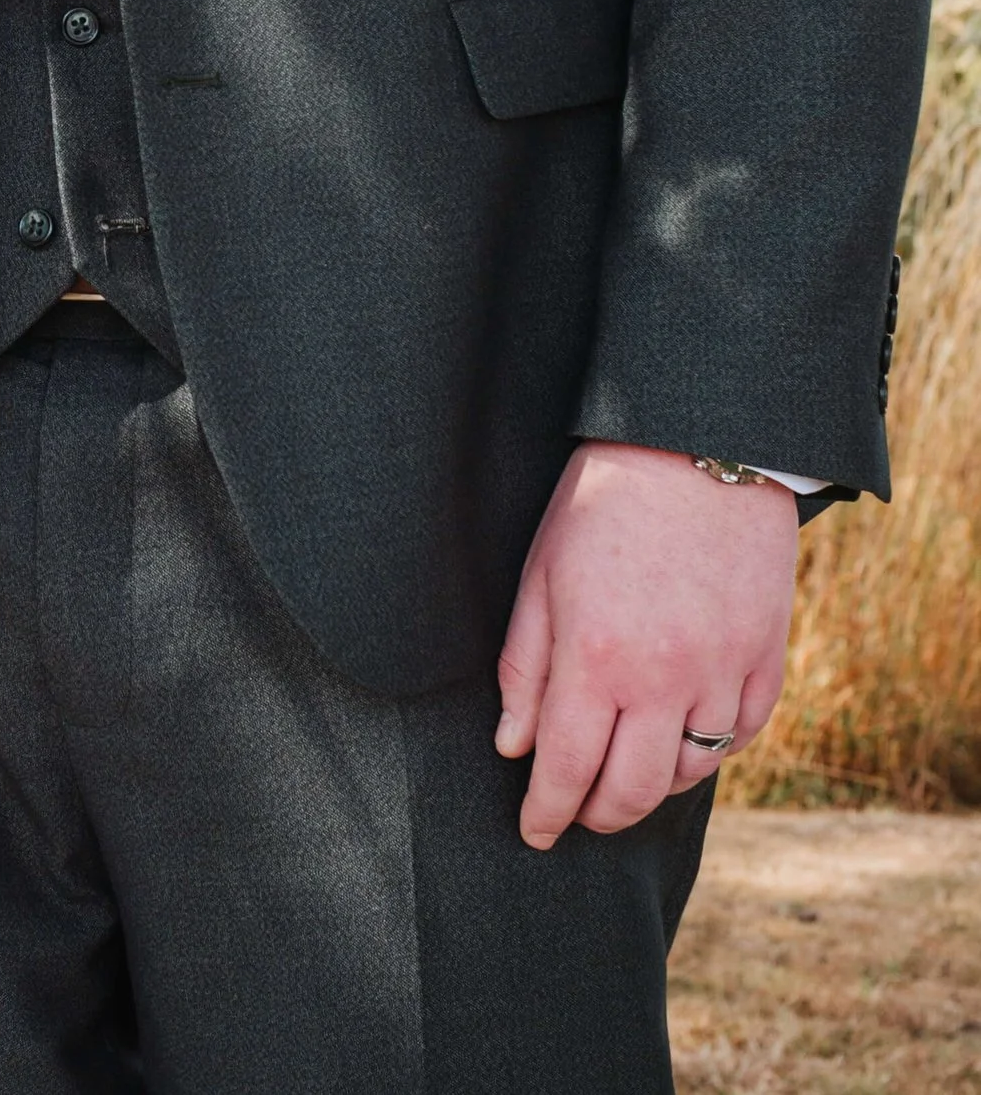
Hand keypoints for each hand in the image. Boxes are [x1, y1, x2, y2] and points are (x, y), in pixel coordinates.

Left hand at [495, 441, 797, 848]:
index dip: (547, 812)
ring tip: (624, 778)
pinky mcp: (766, 659)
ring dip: (652, 787)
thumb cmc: (603, 502)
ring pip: (690, 772)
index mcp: (596, 656)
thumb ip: (525, 666)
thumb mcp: (541, 572)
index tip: (533, 834)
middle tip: (577, 815)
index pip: (567, 768)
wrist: (697, 446)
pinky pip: (740, 735)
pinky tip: (681, 742)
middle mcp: (665, 679)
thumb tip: (513, 747)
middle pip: (633, 790)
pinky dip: (709, 753)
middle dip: (599, 815)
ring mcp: (723, 673)